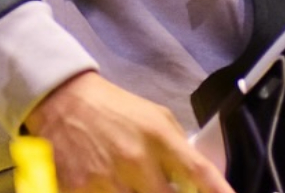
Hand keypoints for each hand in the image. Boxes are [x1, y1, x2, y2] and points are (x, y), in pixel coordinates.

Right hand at [23, 70, 235, 192]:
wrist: (66, 102)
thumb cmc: (118, 110)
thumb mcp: (157, 118)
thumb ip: (178, 148)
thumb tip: (196, 179)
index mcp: (160, 138)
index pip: (197, 171)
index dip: (218, 191)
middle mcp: (136, 161)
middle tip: (166, 188)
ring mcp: (106, 180)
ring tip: (135, 183)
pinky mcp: (78, 190)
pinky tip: (111, 187)